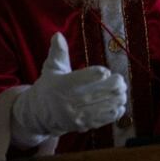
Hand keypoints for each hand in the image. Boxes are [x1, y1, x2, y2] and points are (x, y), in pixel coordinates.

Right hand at [12, 33, 127, 137]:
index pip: (85, 77)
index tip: (105, 71)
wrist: (38, 114)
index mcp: (63, 85)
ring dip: (118, 97)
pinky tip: (120, 105)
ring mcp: (76, 115)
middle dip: (115, 84)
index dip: (99, 73)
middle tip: (120, 80)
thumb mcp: (51, 69)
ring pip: (106, 106)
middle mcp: (69, 102)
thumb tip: (58, 35)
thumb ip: (58, 52)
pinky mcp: (82, 125)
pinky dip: (116, 111)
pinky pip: (104, 119)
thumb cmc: (49, 87)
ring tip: (121, 91)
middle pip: (100, 92)